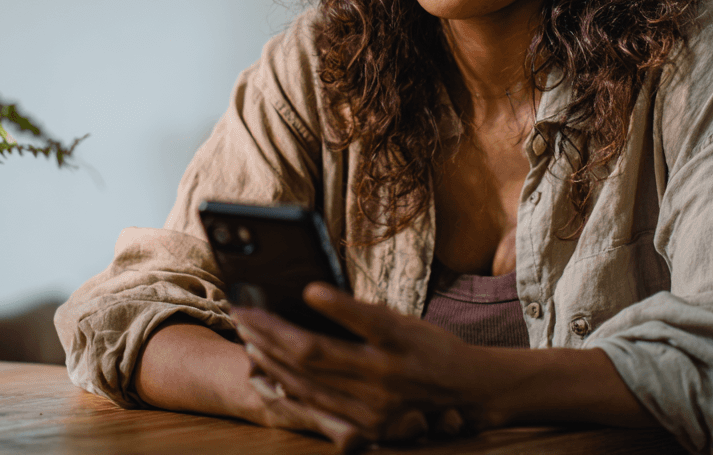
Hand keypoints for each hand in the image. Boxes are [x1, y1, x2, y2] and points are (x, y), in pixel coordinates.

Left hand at [232, 283, 488, 444]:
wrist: (468, 391)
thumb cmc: (431, 346)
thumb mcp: (406, 321)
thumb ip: (364, 314)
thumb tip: (313, 298)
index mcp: (401, 341)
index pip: (365, 320)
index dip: (336, 305)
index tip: (308, 289)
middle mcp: (387, 375)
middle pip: (318, 354)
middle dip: (272, 332)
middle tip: (244, 310)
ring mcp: (375, 406)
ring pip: (308, 381)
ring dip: (271, 357)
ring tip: (247, 336)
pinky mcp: (368, 424)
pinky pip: (316, 405)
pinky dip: (287, 384)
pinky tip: (267, 367)